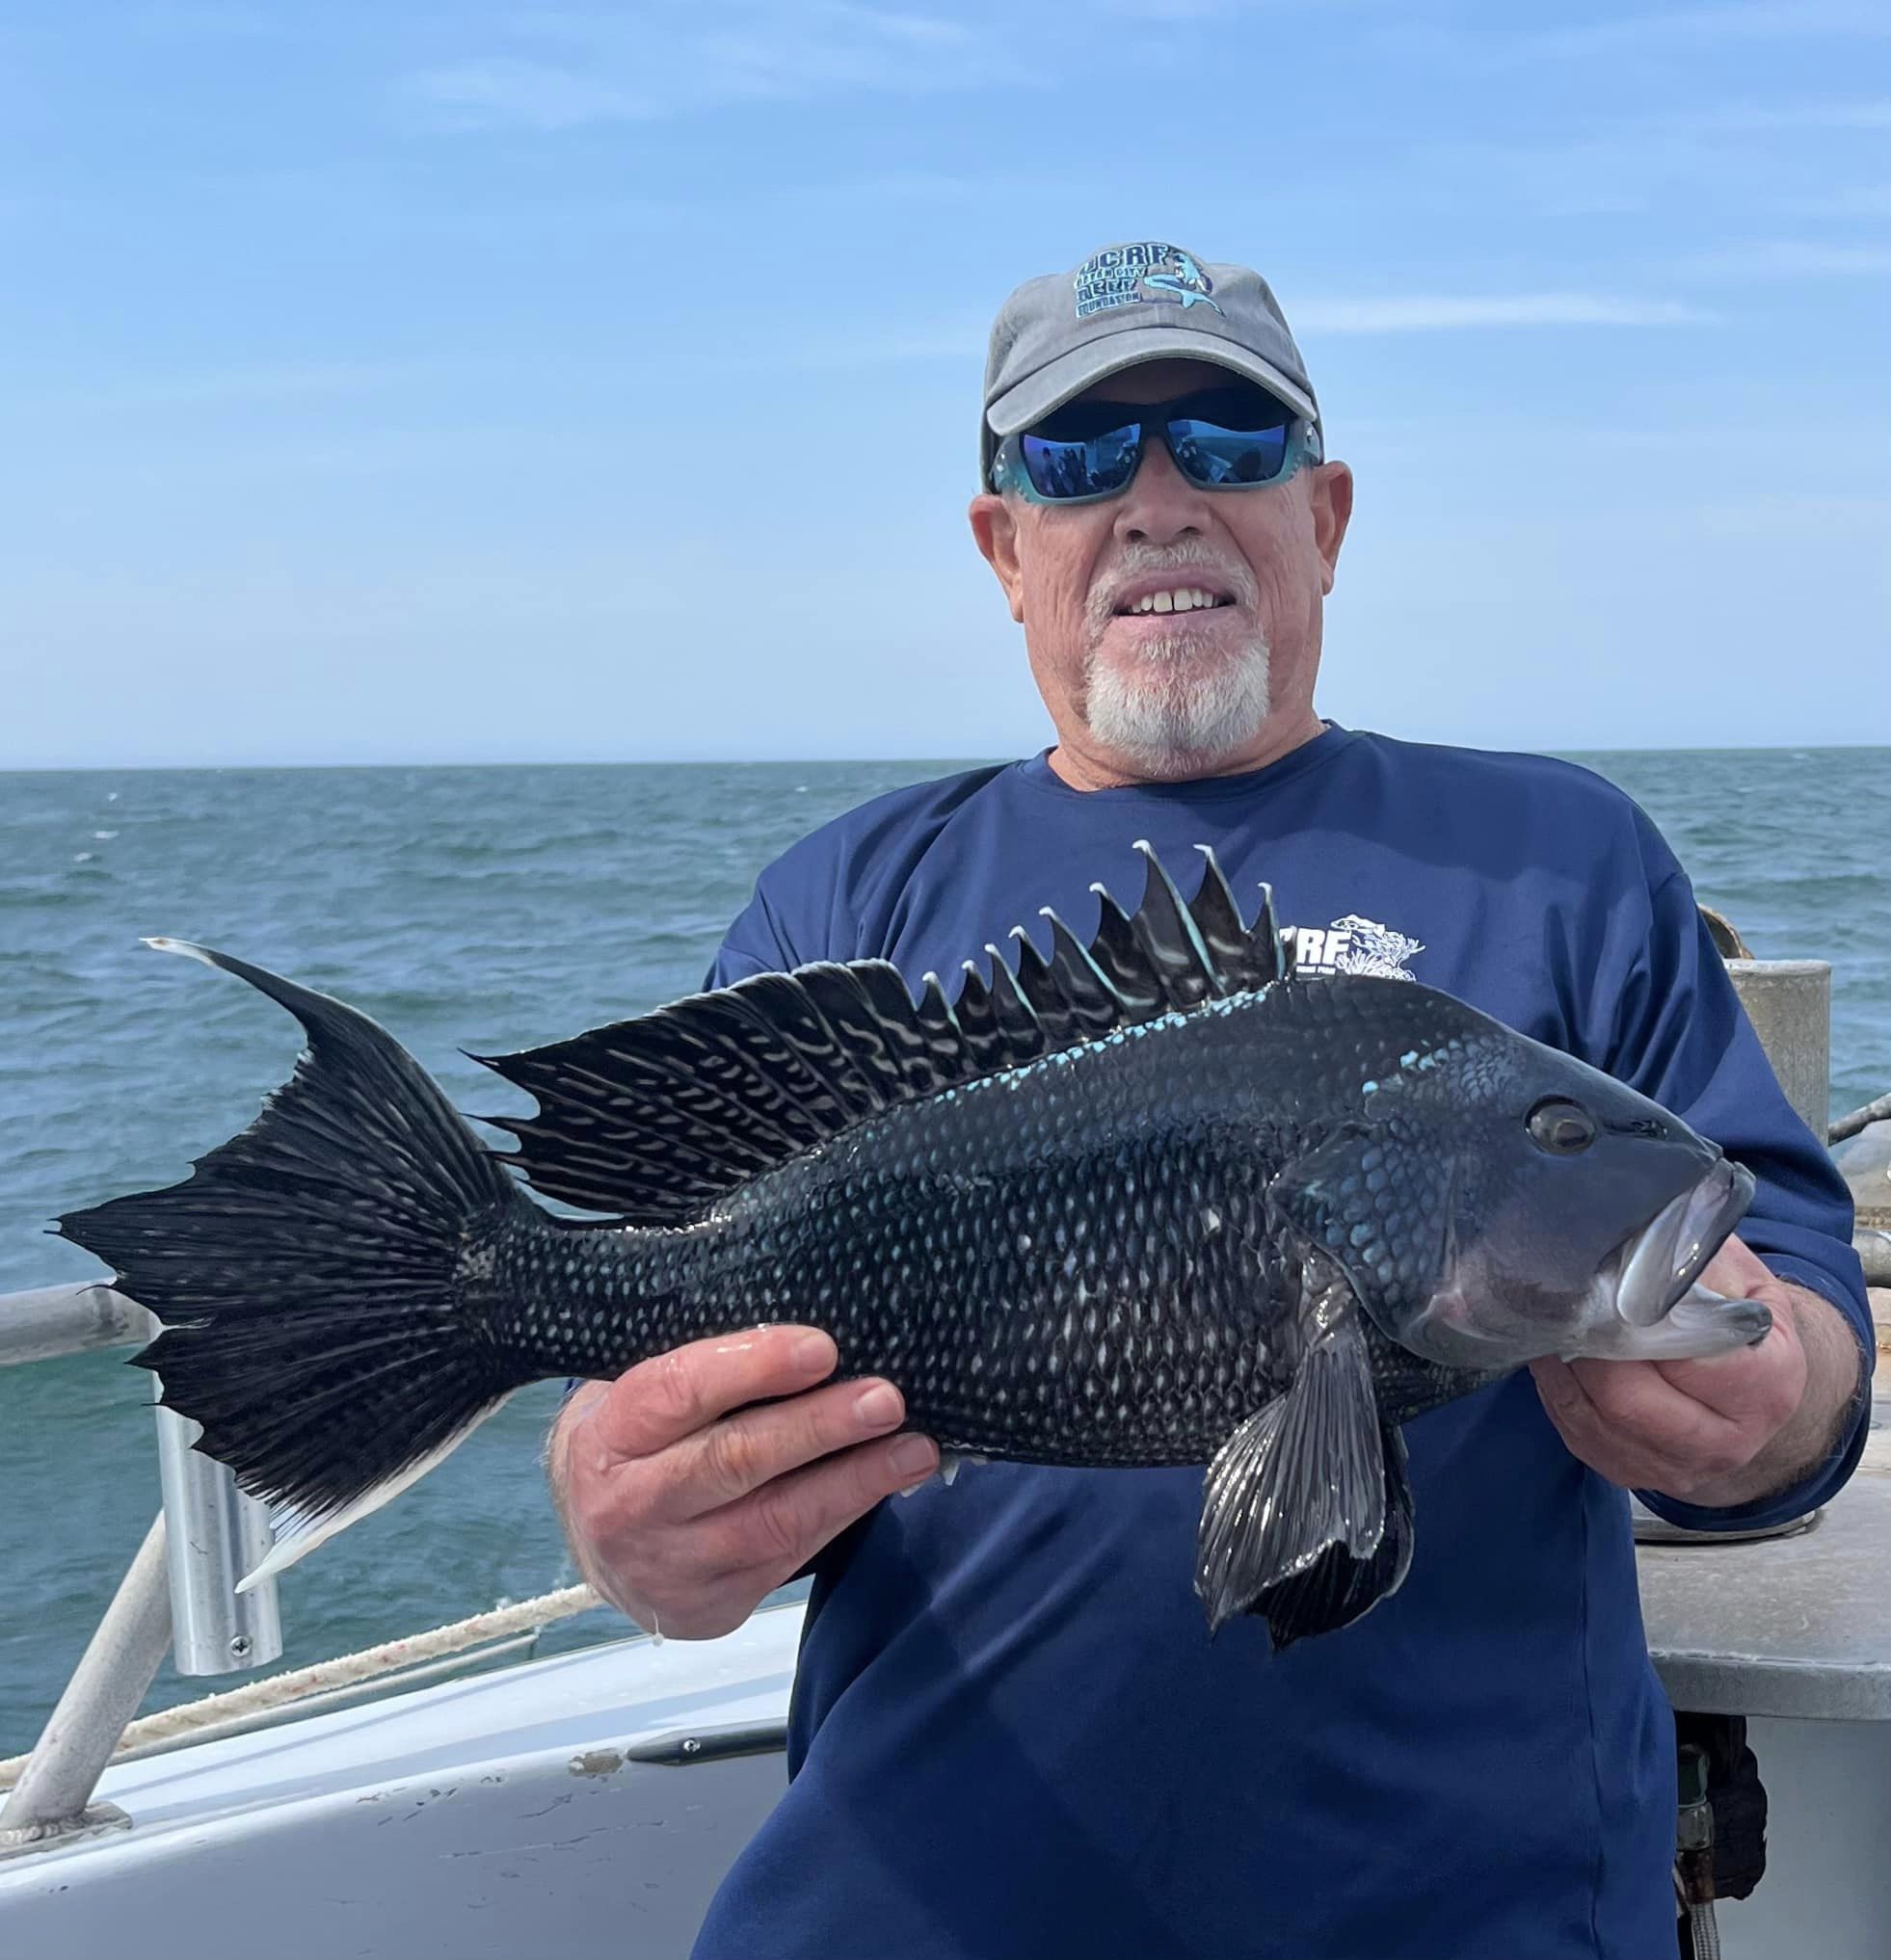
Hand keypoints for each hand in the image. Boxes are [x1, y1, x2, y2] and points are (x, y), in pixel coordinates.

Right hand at [547, 1326, 937, 1638]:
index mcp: (609, 1433)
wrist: (596, 1547)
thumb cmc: (638, 1442)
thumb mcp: (640, 1396)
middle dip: (817, 1427)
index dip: (752, 1366)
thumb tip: (806, 1329)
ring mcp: (672, 1563)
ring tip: (914, 1448)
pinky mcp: (712, 1605)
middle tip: (885, 1398)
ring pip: (772, 1521)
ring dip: (853, 1481)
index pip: (679, 1391)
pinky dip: (844, 1514)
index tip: (822, 1348)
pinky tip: (888, 1482)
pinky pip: (789, 1557)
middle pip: (732, 1460)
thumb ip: (700, 1369)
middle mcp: (632, 1505)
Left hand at [1530, 1234, 1855, 1507]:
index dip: (1637, 1324)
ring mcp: (1677, 1468)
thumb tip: (1629, 1238)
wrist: (1752, 1386)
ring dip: (1563, 1367)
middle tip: (1562, 1304)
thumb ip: (1691, 1260)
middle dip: (1587, 1347)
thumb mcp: (1739, 1276)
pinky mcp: (1631, 1474)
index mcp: (1767, 1386)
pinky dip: (1557, 1389)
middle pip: (1628, 1401)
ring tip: (1552, 1322)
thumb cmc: (1740, 1317)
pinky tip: (1555, 1352)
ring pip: (1593, 1419)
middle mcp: (1727, 1442)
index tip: (1605, 1290)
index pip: (1688, 1360)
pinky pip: (1576, 1431)